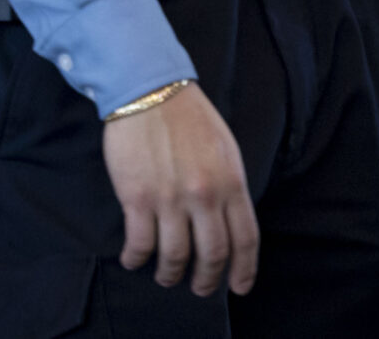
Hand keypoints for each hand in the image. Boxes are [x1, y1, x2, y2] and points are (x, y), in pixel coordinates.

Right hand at [102, 82, 257, 295]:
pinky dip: (137, 257)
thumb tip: (226, 220)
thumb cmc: (187, 116)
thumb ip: (229, 187)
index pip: (245, 241)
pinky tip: (133, 260)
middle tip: (199, 288)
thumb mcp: (225, 150)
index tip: (238, 287)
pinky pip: (140, 241)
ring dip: (170, 274)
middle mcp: (205, 197)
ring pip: (176, 255)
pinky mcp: (137, 197)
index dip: (244, 271)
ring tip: (166, 278)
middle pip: (213, 254)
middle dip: (206, 279)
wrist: (147, 90)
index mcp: (232, 185)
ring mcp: (170, 199)